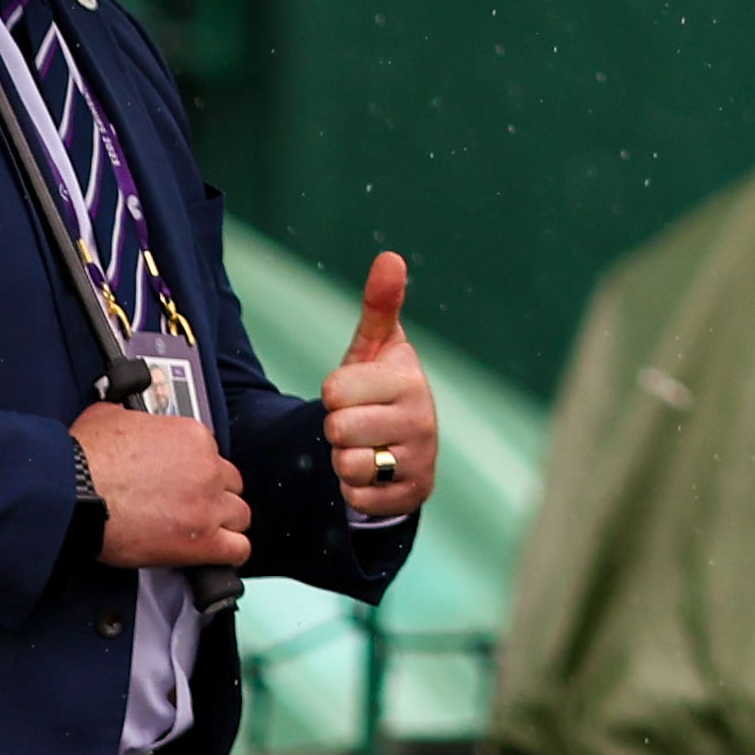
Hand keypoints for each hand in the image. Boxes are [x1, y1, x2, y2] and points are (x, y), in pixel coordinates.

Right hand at [73, 401, 248, 570]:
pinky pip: (237, 550)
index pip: (212, 457)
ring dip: (223, 525)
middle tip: (189, 509)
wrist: (72, 494)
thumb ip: (129, 416)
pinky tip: (216, 555)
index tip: (180, 484)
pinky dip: (230, 553)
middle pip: (231, 486)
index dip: (196, 473)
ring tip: (200, 534)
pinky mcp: (201, 541)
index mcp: (192, 437)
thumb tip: (126, 418)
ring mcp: (208, 505)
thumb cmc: (83, 459)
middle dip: (213, 497)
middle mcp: (208, 468)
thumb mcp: (108, 417)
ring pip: (240, 516)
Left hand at [323, 250, 439, 520]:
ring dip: (344, 460)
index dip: (333, 392)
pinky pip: (356, 497)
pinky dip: (353, 489)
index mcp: (409, 380)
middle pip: (338, 429)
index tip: (352, 392)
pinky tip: (371, 475)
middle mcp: (422, 419)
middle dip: (337, 428)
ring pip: (347, 465)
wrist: (407, 446)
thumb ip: (379, 306)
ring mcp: (419, 459)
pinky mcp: (411, 494)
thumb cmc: (382, 389)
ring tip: (365, 447)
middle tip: (357, 422)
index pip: (335, 390)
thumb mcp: (377, 348)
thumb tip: (390, 256)